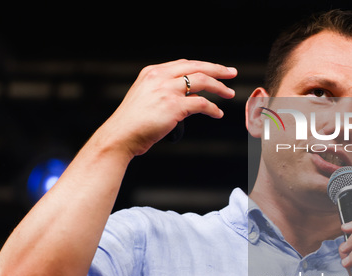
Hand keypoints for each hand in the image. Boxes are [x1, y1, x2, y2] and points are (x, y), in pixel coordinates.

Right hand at [99, 59, 236, 157]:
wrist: (120, 136)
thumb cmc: (132, 124)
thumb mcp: (145, 98)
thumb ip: (164, 92)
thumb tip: (189, 98)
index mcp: (152, 72)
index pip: (183, 64)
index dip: (203, 66)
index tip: (216, 70)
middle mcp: (160, 77)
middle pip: (196, 67)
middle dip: (217, 69)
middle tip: (232, 73)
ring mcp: (167, 90)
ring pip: (202, 81)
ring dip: (219, 87)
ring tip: (229, 93)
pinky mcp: (174, 106)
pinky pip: (202, 104)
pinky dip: (213, 108)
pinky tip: (218, 113)